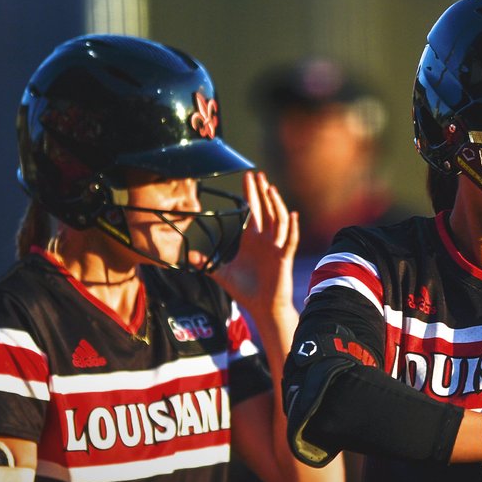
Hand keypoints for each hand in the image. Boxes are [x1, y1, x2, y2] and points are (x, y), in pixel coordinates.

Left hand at [206, 171, 298, 320]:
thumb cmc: (246, 290)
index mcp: (252, 239)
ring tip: (270, 188)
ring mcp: (276, 247)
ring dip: (275, 204)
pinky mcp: (284, 258)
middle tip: (257, 173)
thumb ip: (207, 264)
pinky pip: (290, 240)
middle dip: (261, 191)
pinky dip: (292, 227)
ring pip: (279, 220)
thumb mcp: (222, 274)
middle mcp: (266, 239)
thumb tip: (188, 258)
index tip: (248, 176)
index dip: (251, 193)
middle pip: (266, 209)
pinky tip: (292, 214)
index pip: (253, 210)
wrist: (262, 308)